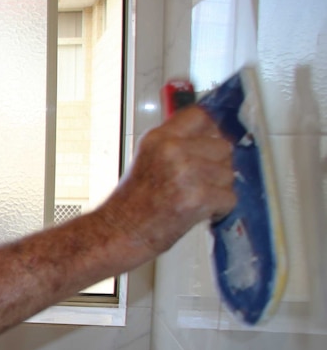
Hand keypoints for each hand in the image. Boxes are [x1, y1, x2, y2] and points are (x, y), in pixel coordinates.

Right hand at [98, 106, 235, 254]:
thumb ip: (175, 146)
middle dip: (217, 166)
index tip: (214, 141)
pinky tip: (199, 213)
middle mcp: (172, 150)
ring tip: (194, 201)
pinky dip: (219, 210)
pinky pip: (229, 198)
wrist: (119, 233)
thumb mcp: (147, 160)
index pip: (200, 116)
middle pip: (222, 146)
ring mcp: (186, 172)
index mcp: (158, 138)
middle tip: (199, 183)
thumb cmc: (130, 205)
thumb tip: (211, 138)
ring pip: (228, 174)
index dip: (213, 130)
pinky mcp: (198, 197)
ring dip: (218, 190)